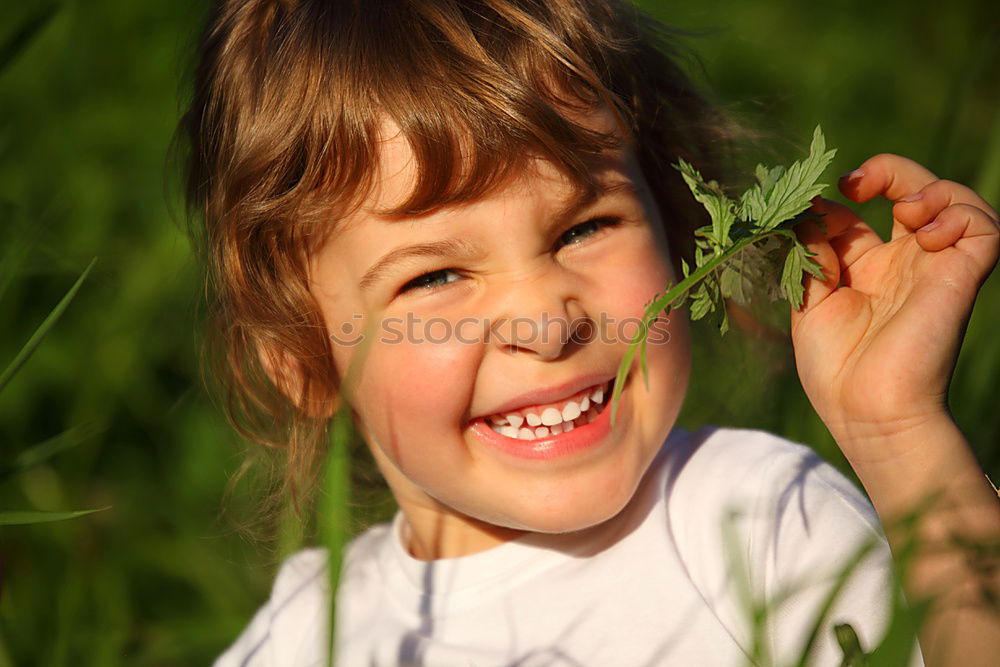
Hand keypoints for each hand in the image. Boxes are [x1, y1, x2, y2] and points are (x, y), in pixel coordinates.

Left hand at [790, 154, 998, 461]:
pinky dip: (959, 213)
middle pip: (914, 192)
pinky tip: (925, 234)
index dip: (839, 197)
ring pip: (960, 201)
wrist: (869, 411)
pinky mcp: (962, 277)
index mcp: (866, 270)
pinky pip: (986, 227)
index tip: (816, 204)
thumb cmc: (836, 370)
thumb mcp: (810, 302)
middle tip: (859, 182)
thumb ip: (811, 254)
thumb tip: (809, 211)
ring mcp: (935, 268)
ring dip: (933, 188)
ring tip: (905, 210)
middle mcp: (904, 264)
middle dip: (891, 171)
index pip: (860, 211)